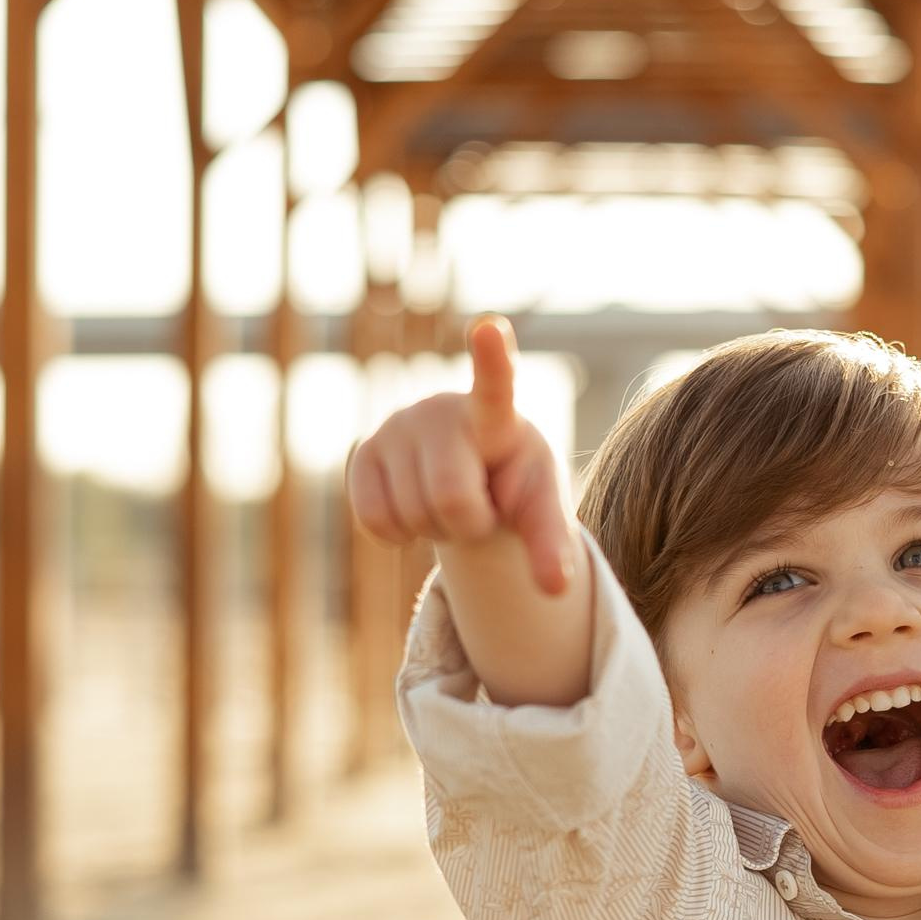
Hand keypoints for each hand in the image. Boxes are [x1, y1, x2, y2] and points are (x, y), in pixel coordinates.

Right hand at [347, 318, 574, 596]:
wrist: (469, 472)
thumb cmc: (511, 483)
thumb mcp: (540, 509)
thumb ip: (551, 545)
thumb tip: (558, 591)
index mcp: (495, 414)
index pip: (496, 383)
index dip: (492, 358)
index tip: (490, 328)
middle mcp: (440, 410)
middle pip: (451, 500)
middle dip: (468, 524)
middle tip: (477, 506)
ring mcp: (396, 427)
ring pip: (409, 515)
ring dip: (432, 528)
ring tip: (446, 499)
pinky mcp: (362, 453)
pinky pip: (374, 519)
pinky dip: (398, 533)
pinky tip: (414, 508)